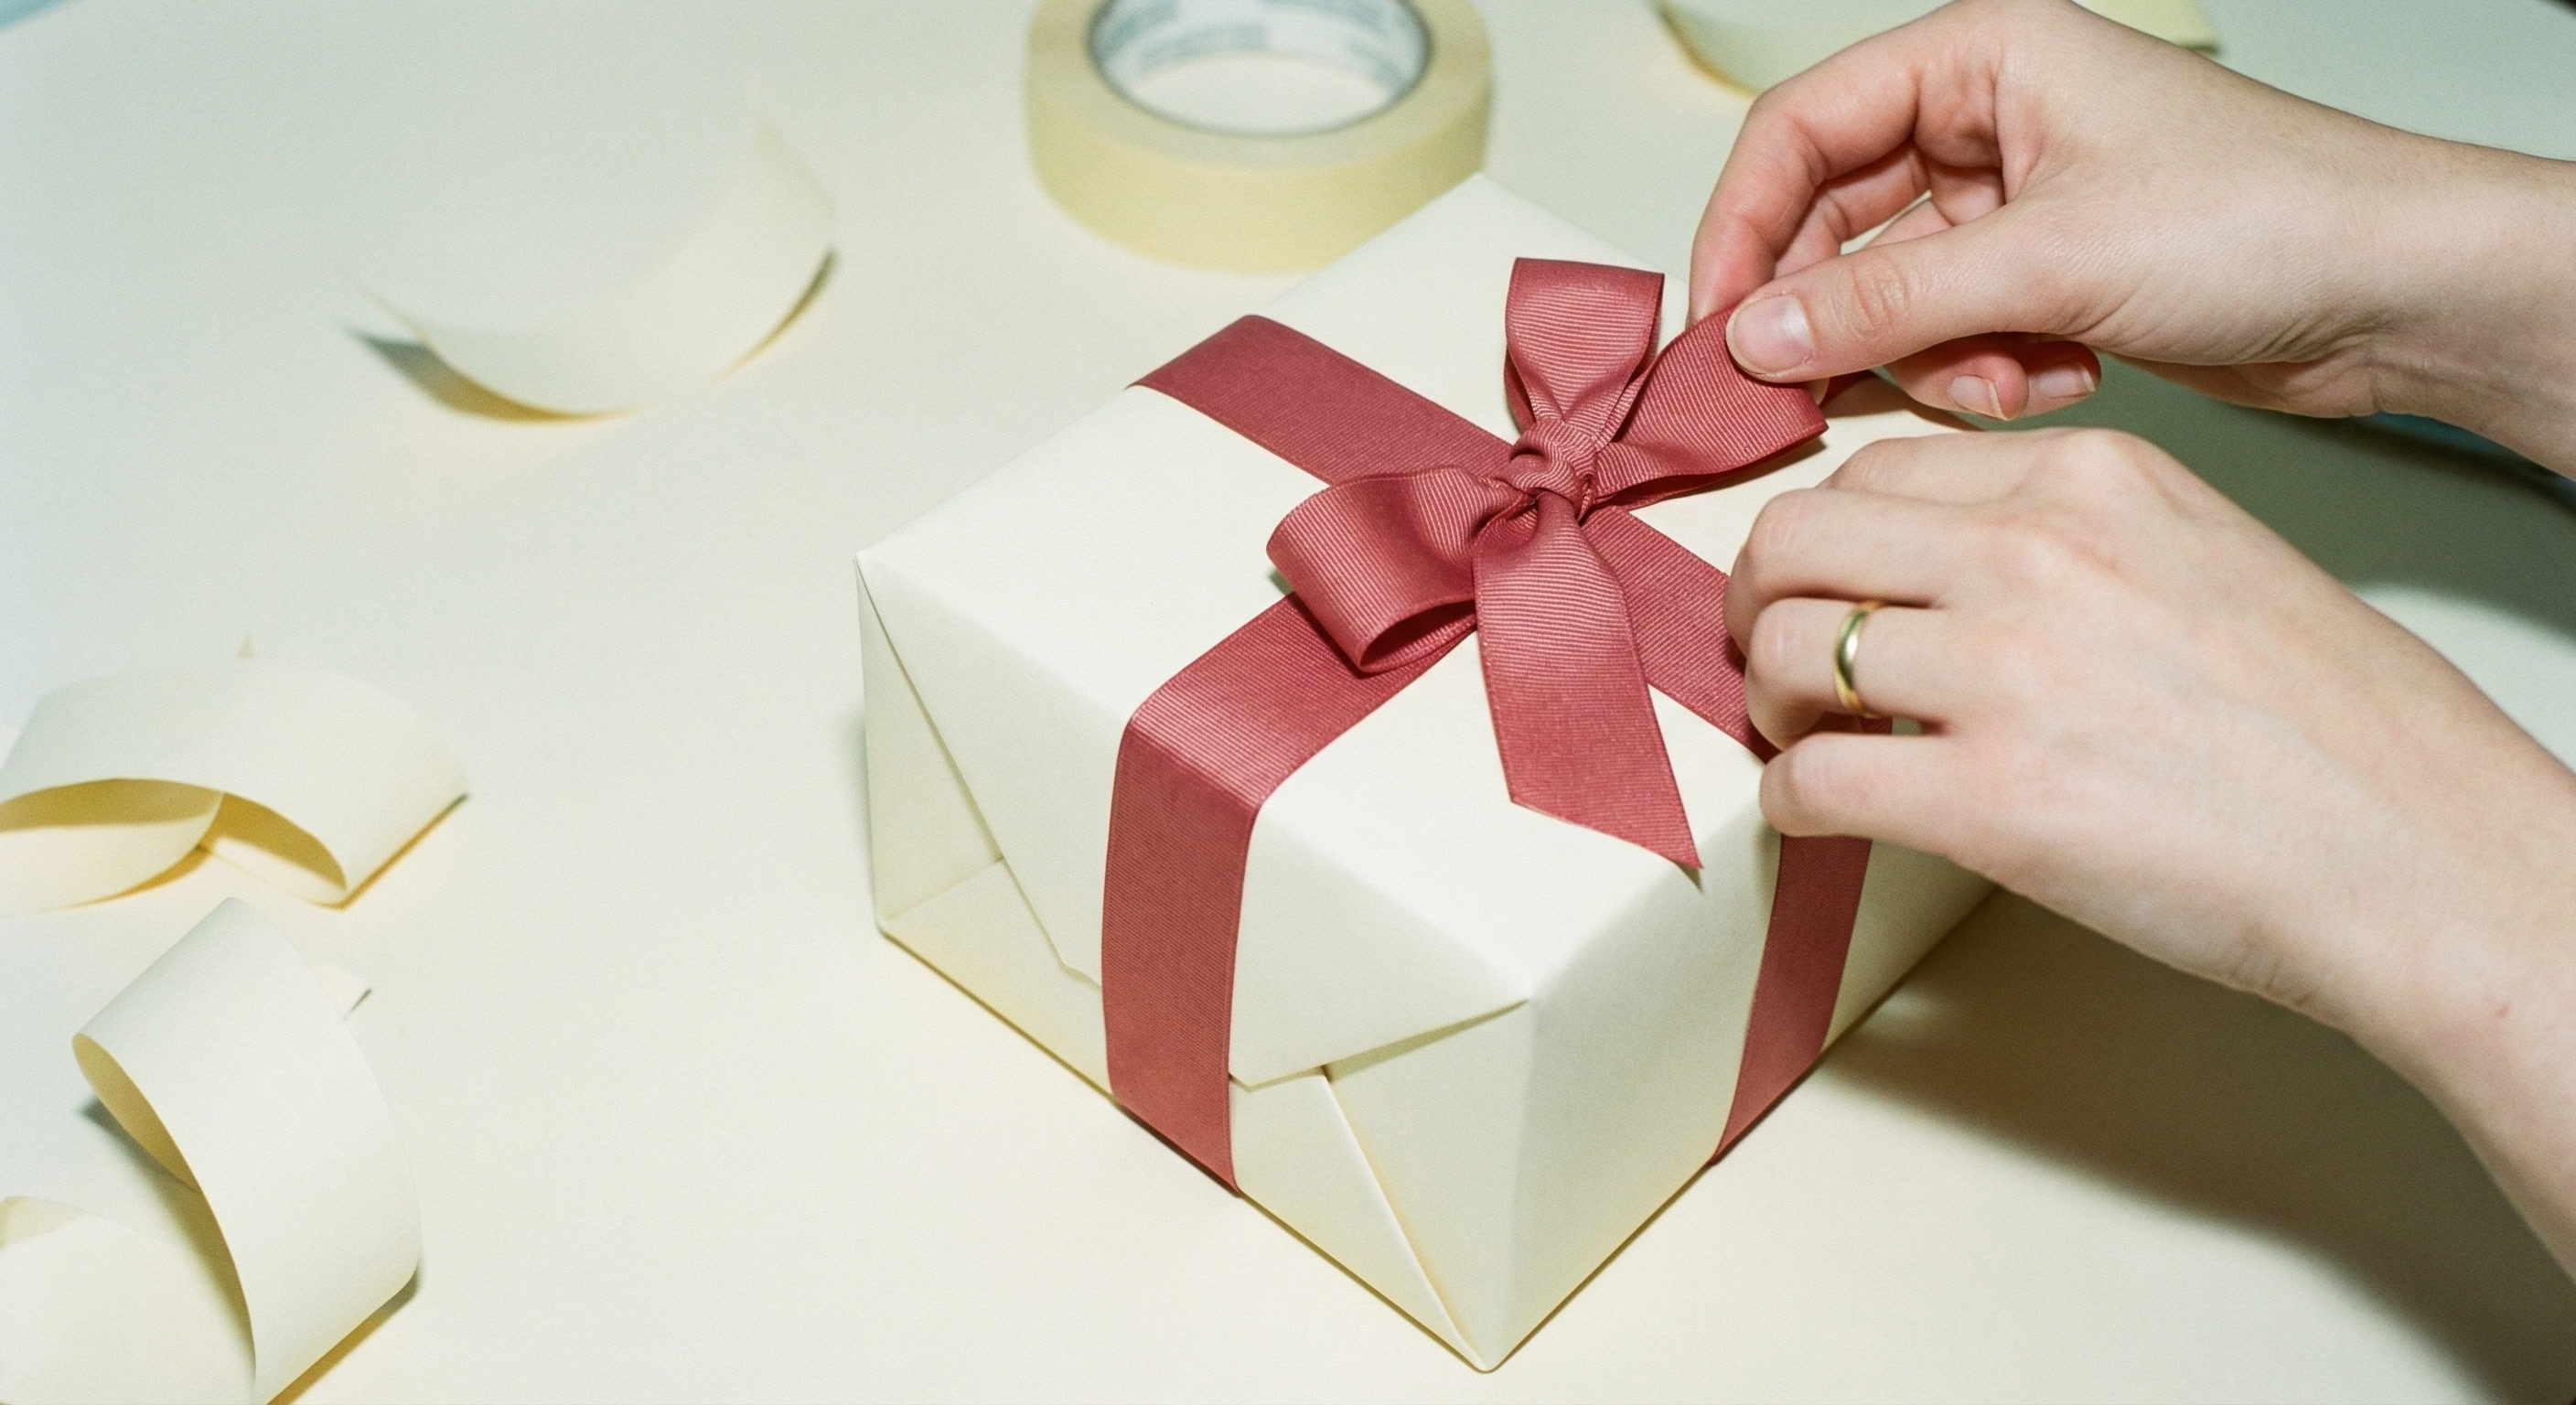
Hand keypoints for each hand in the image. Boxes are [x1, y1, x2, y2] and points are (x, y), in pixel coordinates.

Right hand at [1690, 0, 2575, 469]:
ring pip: (1891, 296)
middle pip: (1835, 222)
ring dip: (1925, 358)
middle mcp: (1990, 120)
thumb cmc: (2270, 220)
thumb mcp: (2051, 261)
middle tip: (1806, 391)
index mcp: (1984, 57)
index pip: (1801, 129)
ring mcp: (2017, 205)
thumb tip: (1754, 336)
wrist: (2401, 294)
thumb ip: (1885, 303)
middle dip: (1836, 314)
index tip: (1718, 323)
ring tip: (2001, 378)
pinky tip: (2053, 379)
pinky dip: (1980, 374)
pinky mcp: (2046, 281)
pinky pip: (1950, 337)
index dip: (1744, 225)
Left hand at [1727, 425, 2575, 1269]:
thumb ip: (2069, 542)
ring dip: (1772, 705)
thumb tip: (1947, 574)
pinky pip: (1813, 781)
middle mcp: (2038, 554)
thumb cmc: (2337, 731)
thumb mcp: (2205, 556)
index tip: (1824, 590)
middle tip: (1778, 662)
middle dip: (1762, 607)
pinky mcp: (1990, 800)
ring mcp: (2009, 673)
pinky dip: (1793, 804)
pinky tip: (1827, 817)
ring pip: (1793, 652)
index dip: (1823, 542)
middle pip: (1798, 541)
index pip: (1873, 472)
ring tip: (1811, 742)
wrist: (2422, 856)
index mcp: (2092, 478)